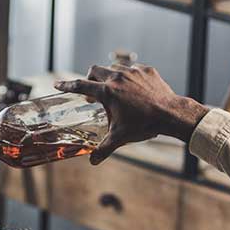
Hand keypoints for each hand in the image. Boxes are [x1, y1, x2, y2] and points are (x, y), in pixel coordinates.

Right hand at [55, 64, 208, 163]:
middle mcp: (118, 77)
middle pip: (95, 70)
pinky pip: (132, 69)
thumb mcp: (120, 138)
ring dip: (109, 77)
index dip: (67, 85)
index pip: (81, 85)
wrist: (171, 114)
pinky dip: (128, 77)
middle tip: (91, 92)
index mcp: (108, 92)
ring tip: (114, 91)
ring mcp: (133, 71)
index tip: (58, 84)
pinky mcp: (147, 70)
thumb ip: (103, 149)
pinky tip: (133, 90)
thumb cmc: (144, 125)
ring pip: (113, 68)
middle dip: (89, 78)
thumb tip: (93, 161)